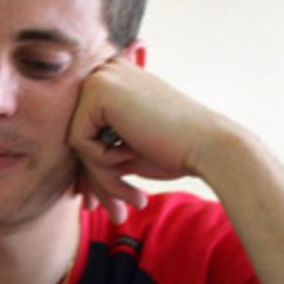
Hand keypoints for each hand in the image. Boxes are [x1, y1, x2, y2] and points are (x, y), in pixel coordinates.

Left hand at [69, 59, 233, 222]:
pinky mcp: (99, 89)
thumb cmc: (174, 152)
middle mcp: (104, 71)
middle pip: (76, 135)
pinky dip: (101, 161)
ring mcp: (101, 76)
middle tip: (116, 212)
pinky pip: (78, 140)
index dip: (92, 170)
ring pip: (75, 141)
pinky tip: (131, 157)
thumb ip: (95, 157)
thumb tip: (72, 184)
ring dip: (100, 175)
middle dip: (94, 178)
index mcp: (112, 82)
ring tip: (132, 196)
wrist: (211, 147)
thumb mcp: (125, 154)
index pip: (83, 131)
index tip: (99, 203)